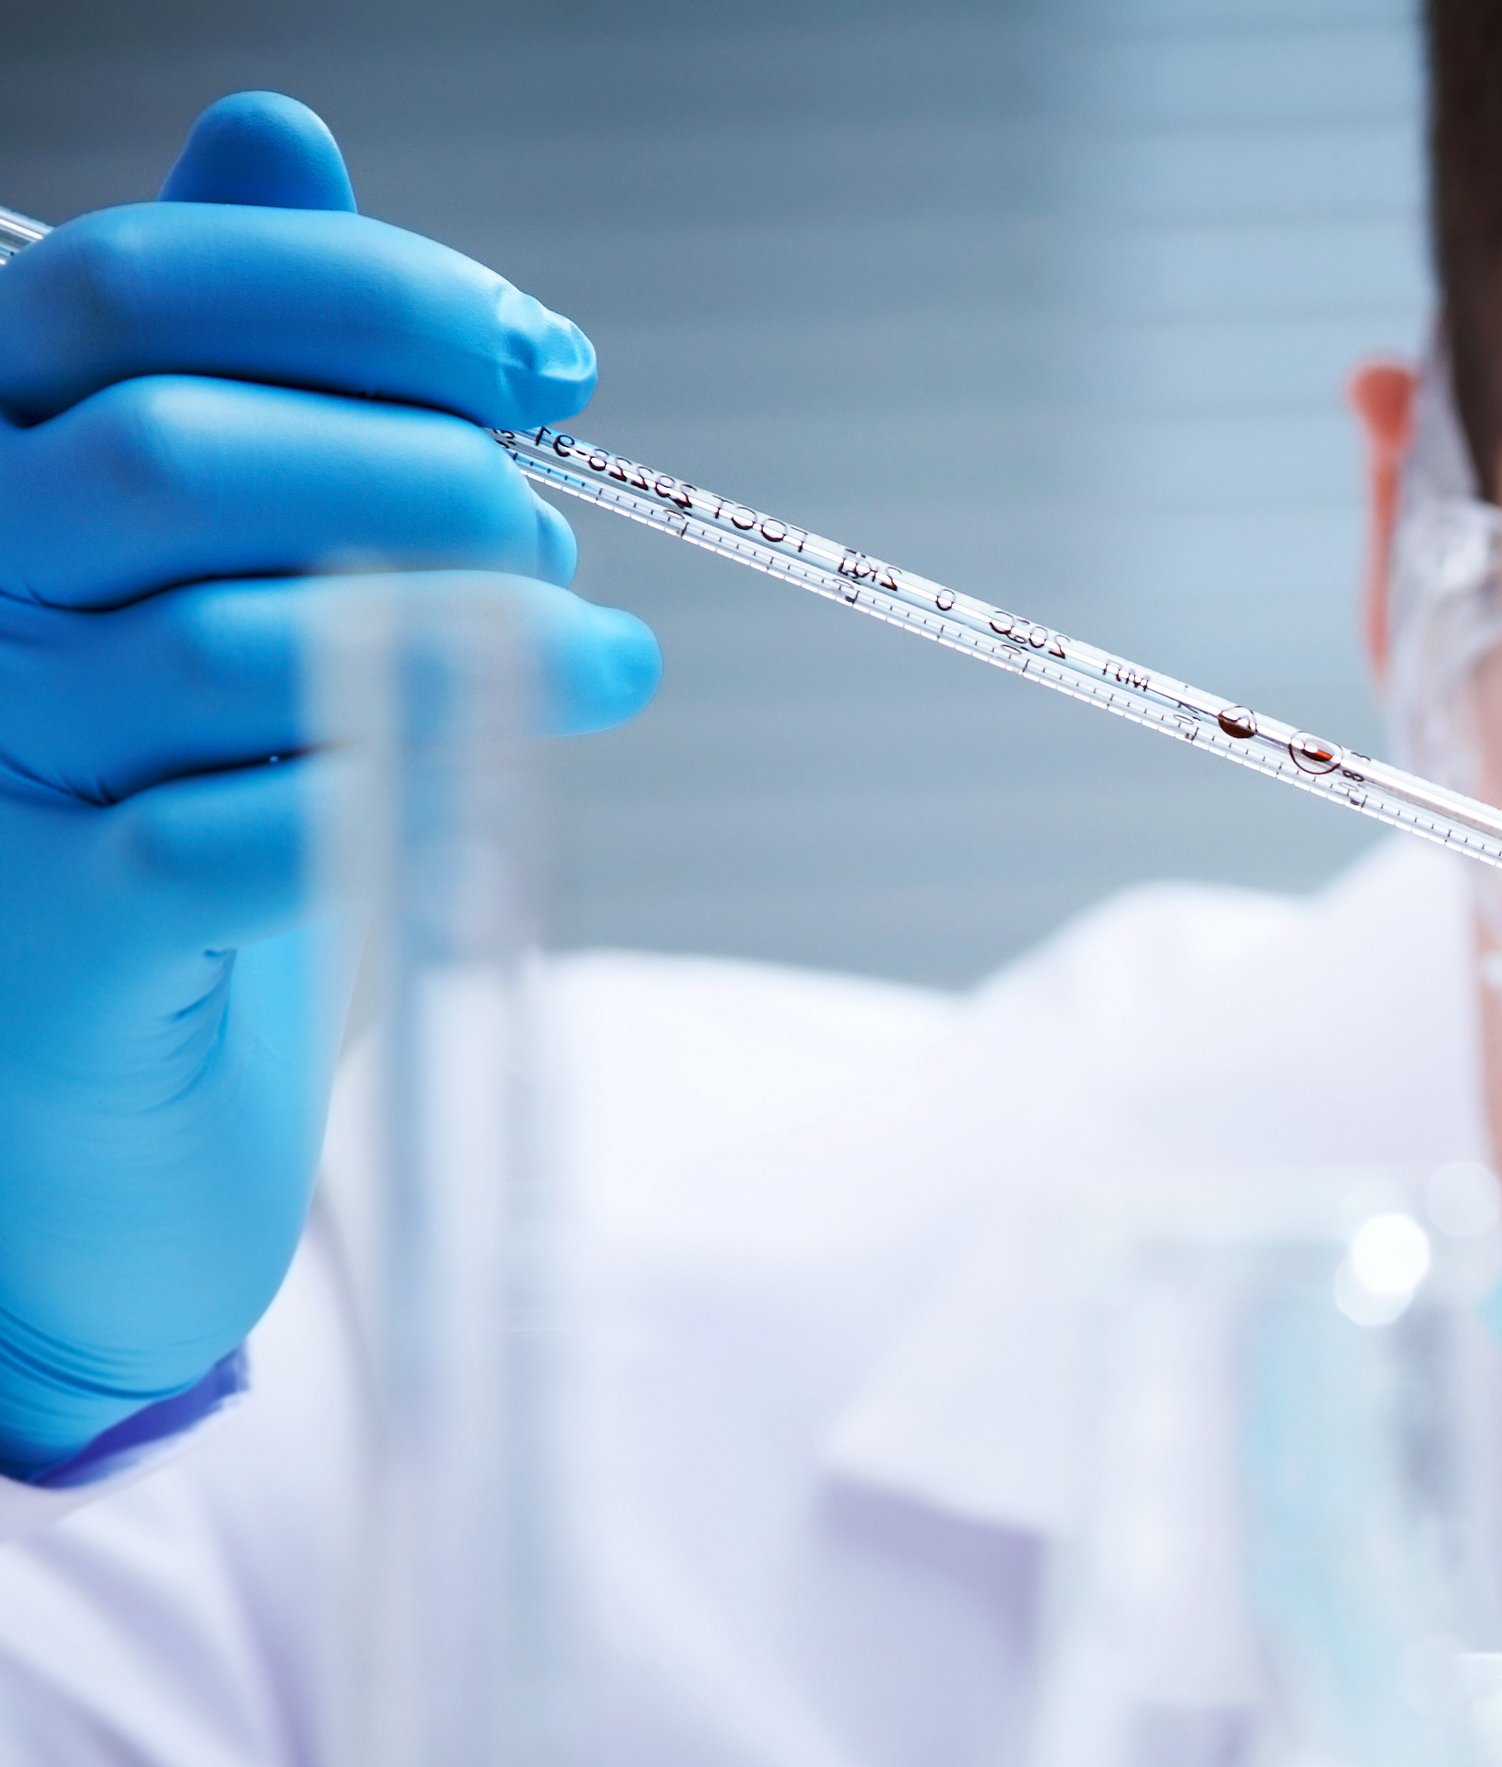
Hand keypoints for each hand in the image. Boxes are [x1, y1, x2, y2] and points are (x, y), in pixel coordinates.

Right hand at [0, 93, 657, 1476]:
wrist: (99, 1065)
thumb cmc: (178, 767)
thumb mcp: (218, 537)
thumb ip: (241, 343)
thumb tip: (276, 129)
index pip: (141, 289)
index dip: (370, 298)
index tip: (550, 365)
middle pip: (173, 456)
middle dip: (415, 474)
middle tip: (550, 541)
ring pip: (224, 650)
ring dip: (464, 645)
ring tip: (602, 662)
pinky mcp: (62, 938)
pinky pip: (234, 845)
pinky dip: (400, 807)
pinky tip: (504, 797)